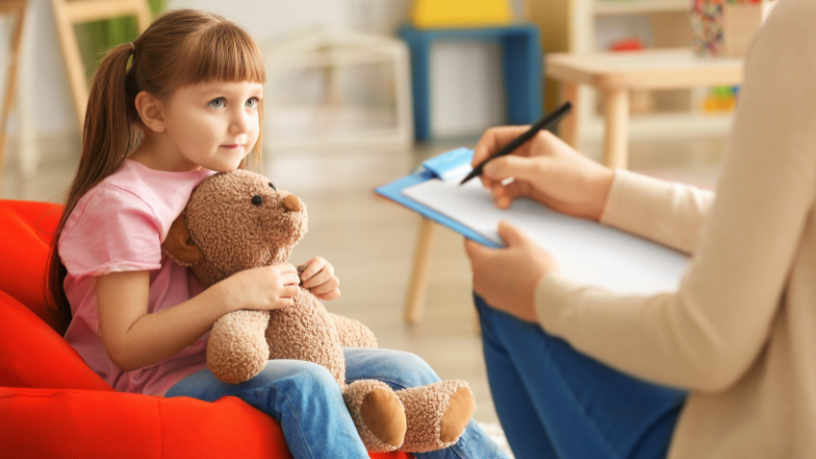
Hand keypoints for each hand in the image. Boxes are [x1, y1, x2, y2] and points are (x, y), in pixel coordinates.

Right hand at [223, 263, 300, 310]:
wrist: (232, 293)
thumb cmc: (241, 281)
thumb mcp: (256, 271)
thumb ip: (268, 271)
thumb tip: (276, 272)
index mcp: (271, 270)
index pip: (291, 267)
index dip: (293, 271)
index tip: (290, 275)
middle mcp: (275, 280)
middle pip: (296, 278)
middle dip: (295, 281)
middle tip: (290, 285)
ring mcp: (275, 292)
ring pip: (296, 291)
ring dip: (294, 292)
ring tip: (289, 294)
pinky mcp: (272, 303)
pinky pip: (289, 302)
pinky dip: (289, 302)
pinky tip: (283, 301)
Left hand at [300, 257, 340, 299]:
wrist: (301, 288)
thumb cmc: (298, 280)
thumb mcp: (296, 274)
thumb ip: (296, 273)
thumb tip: (296, 276)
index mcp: (319, 261)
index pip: (319, 263)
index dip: (310, 271)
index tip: (302, 278)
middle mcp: (328, 268)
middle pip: (328, 273)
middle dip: (315, 281)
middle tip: (305, 286)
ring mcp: (333, 278)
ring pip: (334, 282)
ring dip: (321, 289)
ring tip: (310, 292)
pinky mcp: (335, 289)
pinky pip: (336, 293)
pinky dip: (327, 296)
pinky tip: (316, 296)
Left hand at [464, 221, 557, 322]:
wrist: (549, 301)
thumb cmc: (536, 270)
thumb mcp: (524, 242)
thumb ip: (509, 231)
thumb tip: (500, 227)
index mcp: (481, 261)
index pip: (470, 244)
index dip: (478, 236)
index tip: (488, 233)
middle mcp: (479, 279)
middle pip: (479, 259)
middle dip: (491, 251)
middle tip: (511, 247)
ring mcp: (487, 293)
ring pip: (488, 274)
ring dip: (497, 267)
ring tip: (519, 264)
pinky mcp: (497, 303)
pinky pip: (495, 286)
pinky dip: (503, 280)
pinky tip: (520, 278)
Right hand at [473, 128, 614, 220]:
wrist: (594, 198)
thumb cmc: (574, 176)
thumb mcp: (540, 169)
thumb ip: (511, 167)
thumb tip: (486, 168)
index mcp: (529, 138)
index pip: (496, 138)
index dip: (483, 150)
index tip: (477, 166)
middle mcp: (525, 153)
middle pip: (494, 158)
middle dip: (487, 172)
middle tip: (486, 184)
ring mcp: (526, 170)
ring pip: (498, 176)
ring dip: (494, 187)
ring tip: (498, 197)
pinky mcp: (528, 187)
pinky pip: (507, 190)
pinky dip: (502, 197)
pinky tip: (504, 203)